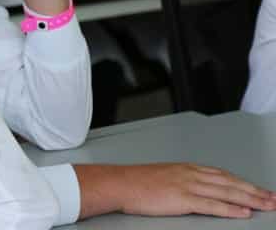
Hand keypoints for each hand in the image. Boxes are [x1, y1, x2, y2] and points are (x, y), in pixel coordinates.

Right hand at [119, 163, 275, 218]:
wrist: (121, 182)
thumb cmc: (137, 182)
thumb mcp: (163, 176)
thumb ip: (181, 181)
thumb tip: (193, 191)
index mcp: (187, 168)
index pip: (223, 175)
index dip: (243, 182)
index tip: (258, 189)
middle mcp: (191, 174)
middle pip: (231, 183)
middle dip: (254, 191)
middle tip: (272, 198)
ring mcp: (188, 186)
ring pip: (227, 192)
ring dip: (250, 199)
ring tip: (266, 205)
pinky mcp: (183, 199)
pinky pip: (213, 205)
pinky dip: (230, 209)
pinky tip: (243, 213)